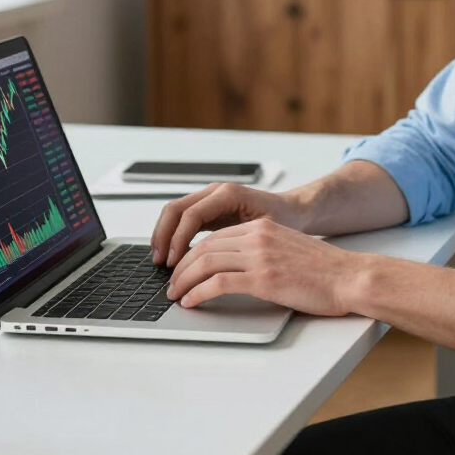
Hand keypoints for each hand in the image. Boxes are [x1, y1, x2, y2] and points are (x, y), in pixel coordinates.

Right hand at [150, 181, 304, 266]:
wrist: (295, 210)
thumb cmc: (284, 220)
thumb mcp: (264, 231)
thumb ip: (240, 241)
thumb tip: (216, 259)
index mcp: (228, 194)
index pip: (191, 215)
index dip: (178, 239)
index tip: (174, 261)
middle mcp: (216, 192)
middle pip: (175, 209)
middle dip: (163, 236)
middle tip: (160, 262)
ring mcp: (211, 198)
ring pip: (174, 212)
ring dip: (164, 235)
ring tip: (161, 261)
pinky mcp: (209, 209)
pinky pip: (182, 219)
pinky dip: (173, 235)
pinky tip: (172, 255)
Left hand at [165, 218, 362, 314]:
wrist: (349, 277)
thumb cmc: (324, 271)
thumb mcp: (287, 249)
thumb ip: (262, 251)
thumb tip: (235, 269)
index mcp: (263, 227)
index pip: (215, 236)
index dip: (192, 253)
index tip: (182, 268)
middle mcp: (258, 236)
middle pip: (205, 247)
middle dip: (182, 267)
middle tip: (172, 284)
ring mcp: (260, 256)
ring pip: (206, 262)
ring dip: (184, 280)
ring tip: (176, 295)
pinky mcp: (263, 278)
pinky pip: (218, 282)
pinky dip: (199, 293)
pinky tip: (192, 301)